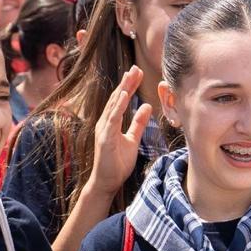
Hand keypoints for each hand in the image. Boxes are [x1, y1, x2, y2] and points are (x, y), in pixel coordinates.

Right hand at [89, 66, 152, 199]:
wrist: (107, 182)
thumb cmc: (117, 163)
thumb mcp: (132, 140)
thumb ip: (138, 123)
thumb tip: (146, 106)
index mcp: (112, 123)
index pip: (121, 101)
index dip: (129, 86)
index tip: (137, 73)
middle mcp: (105, 123)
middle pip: (116, 99)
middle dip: (126, 83)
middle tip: (135, 67)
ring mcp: (104, 130)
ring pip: (113, 106)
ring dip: (122, 90)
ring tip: (129, 76)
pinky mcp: (105, 138)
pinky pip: (112, 119)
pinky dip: (117, 107)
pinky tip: (123, 96)